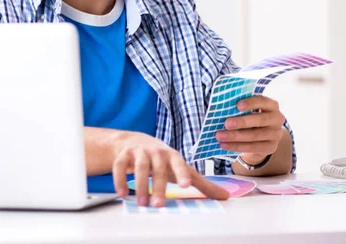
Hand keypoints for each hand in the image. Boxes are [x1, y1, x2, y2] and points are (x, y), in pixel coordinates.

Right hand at [112, 132, 229, 206]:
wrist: (134, 141)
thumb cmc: (163, 159)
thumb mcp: (181, 168)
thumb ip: (202, 183)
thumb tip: (226, 196)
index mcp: (172, 155)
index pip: (178, 163)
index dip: (182, 173)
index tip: (185, 185)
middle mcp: (156, 152)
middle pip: (157, 169)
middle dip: (157, 187)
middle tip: (158, 204)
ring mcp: (139, 152)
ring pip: (139, 167)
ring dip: (139, 185)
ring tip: (141, 203)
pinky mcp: (124, 155)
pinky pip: (120, 166)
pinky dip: (119, 179)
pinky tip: (122, 193)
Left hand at [216, 95, 285, 164]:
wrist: (260, 138)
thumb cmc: (249, 118)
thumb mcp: (248, 111)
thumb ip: (240, 108)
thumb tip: (221, 108)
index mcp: (271, 105)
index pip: (263, 101)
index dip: (251, 103)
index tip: (238, 105)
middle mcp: (277, 119)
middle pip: (260, 120)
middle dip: (242, 122)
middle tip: (226, 123)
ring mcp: (276, 134)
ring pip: (255, 135)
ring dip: (235, 136)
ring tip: (219, 136)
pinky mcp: (271, 147)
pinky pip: (252, 147)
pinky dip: (236, 146)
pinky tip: (224, 145)